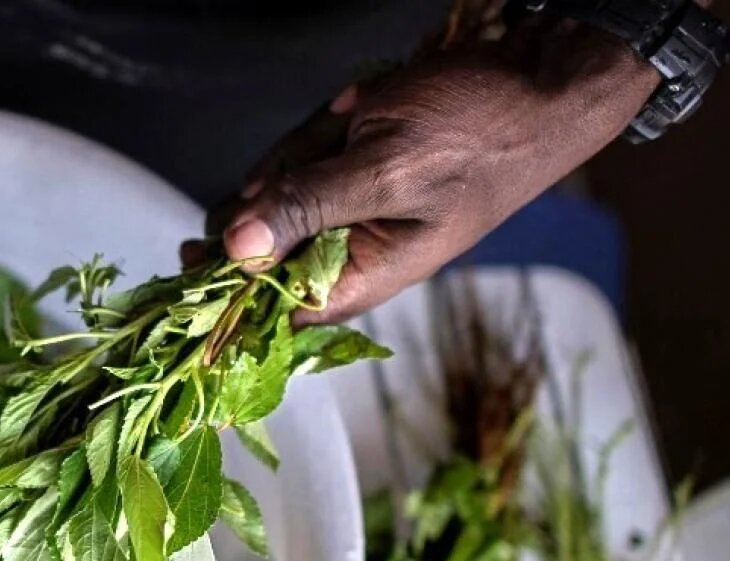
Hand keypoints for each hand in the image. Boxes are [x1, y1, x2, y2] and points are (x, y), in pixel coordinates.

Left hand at [208, 22, 659, 323]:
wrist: (539, 79)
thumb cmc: (481, 133)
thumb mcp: (387, 170)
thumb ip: (308, 209)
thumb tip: (234, 250)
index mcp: (358, 278)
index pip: (265, 312)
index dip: (221, 291)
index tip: (190, 253)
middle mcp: (345, 253)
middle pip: (257, 241)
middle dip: (279, 184)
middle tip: (327, 149)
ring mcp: (345, 208)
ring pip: (275, 188)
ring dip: (307, 145)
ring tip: (359, 116)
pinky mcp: (346, 168)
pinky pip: (302, 152)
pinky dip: (323, 124)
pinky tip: (362, 105)